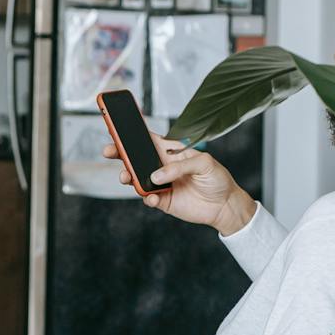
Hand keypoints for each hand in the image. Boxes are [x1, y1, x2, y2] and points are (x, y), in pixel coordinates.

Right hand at [102, 134, 255, 235]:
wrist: (225, 205)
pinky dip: (147, 198)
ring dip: (128, 176)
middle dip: (120, 153)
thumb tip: (157, 176)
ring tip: (126, 176)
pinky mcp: (163, 201)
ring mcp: (161, 184)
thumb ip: (179, 166)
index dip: (132, 134)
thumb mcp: (204, 163)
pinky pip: (148, 198)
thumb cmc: (217, 179)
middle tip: (109, 151)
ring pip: (136, 179)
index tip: (117, 128)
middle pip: (135, 158)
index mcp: (171, 151)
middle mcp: (162, 166)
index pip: (148, 140)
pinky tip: (152, 197)